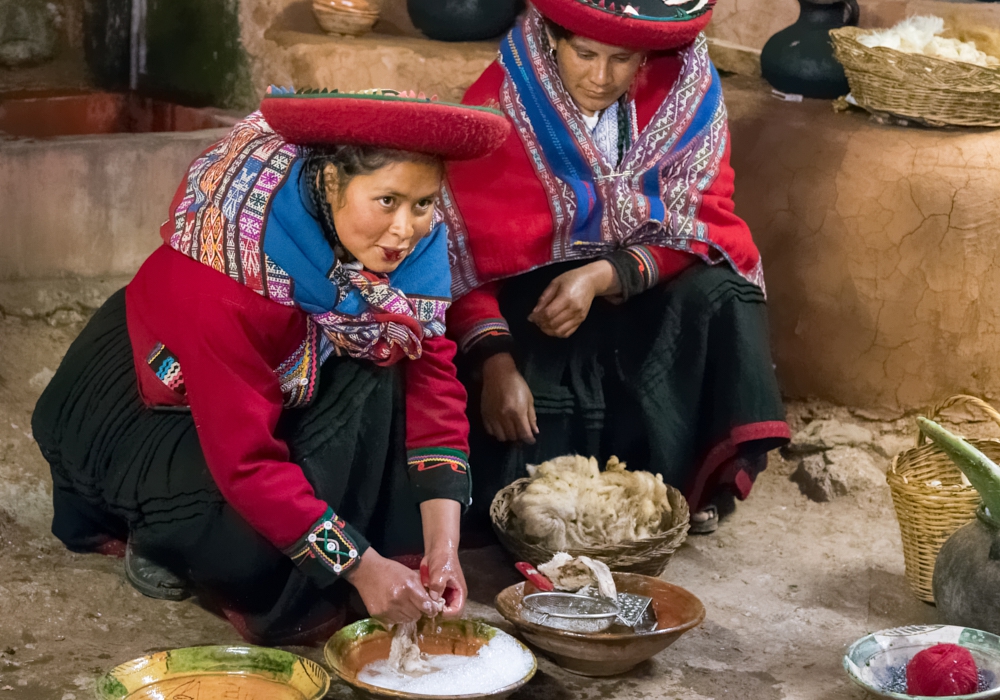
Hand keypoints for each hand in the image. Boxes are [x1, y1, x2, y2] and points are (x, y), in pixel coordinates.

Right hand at [344, 549, 437, 623]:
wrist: (367, 572)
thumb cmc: (391, 570)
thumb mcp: (410, 574)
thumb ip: (422, 588)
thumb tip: (433, 601)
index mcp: (408, 588)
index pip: (426, 606)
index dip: (431, 609)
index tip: (432, 609)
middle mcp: (398, 600)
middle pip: (417, 615)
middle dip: (419, 610)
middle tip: (415, 604)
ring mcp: (387, 609)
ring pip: (406, 620)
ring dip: (408, 614)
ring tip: (403, 604)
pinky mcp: (378, 615)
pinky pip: (394, 621)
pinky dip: (397, 616)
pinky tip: (393, 606)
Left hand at [420, 499, 465, 617]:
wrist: (437, 549)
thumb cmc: (443, 559)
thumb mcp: (440, 571)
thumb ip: (438, 585)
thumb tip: (434, 598)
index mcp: (460, 593)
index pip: (456, 611)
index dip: (447, 613)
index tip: (435, 608)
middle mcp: (453, 596)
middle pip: (447, 612)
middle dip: (436, 610)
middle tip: (426, 606)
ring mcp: (445, 594)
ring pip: (438, 607)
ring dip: (430, 605)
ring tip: (421, 600)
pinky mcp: (437, 592)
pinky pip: (432, 601)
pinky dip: (426, 600)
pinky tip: (419, 596)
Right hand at [481, 353, 537, 443]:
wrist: (498, 373)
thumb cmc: (516, 383)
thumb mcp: (529, 398)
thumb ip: (531, 416)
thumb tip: (534, 431)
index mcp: (517, 412)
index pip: (524, 434)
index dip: (529, 439)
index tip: (531, 440)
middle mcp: (504, 417)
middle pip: (513, 436)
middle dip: (519, 437)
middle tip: (522, 433)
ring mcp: (493, 416)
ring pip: (501, 437)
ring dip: (508, 436)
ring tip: (511, 430)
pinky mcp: (485, 415)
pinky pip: (490, 431)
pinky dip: (497, 432)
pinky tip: (501, 427)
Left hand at [528, 261, 619, 337]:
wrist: (590, 281)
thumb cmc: (571, 279)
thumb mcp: (555, 283)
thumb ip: (544, 298)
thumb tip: (535, 312)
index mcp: (566, 298)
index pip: (548, 313)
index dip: (537, 317)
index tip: (531, 317)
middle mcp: (574, 309)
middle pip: (553, 324)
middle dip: (541, 324)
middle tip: (535, 320)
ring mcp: (578, 317)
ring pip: (559, 331)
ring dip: (548, 330)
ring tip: (542, 324)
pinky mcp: (581, 321)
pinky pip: (567, 333)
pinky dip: (557, 333)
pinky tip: (551, 327)